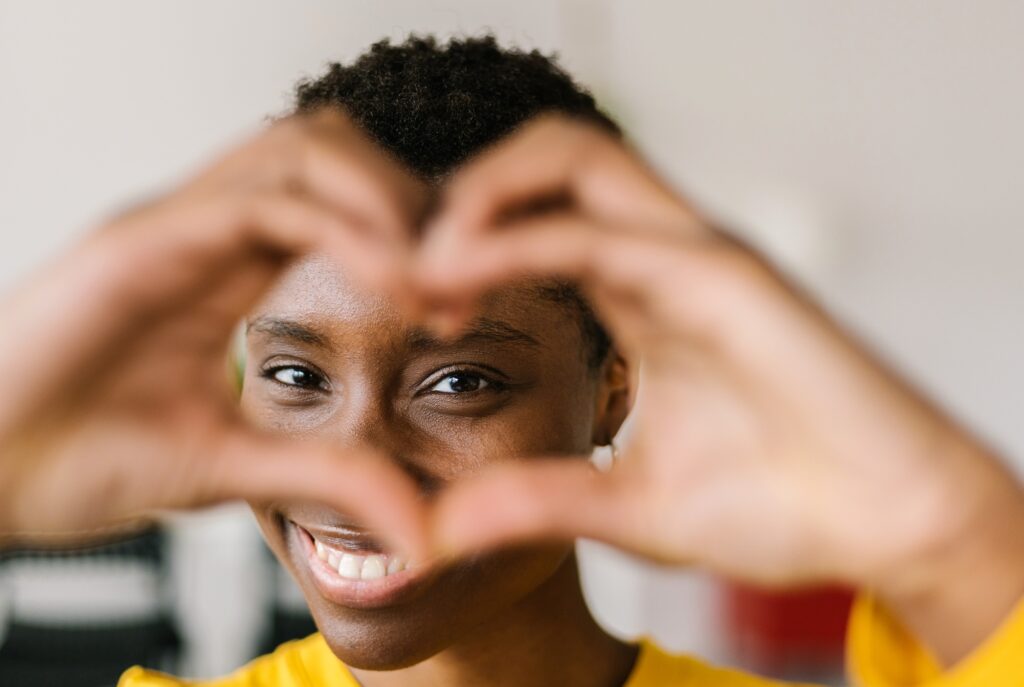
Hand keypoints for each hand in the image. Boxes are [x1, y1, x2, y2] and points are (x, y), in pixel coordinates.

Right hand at [0, 110, 427, 558]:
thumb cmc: (79, 463)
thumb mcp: (233, 468)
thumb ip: (326, 476)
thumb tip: (419, 529)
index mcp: (226, 264)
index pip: (338, 197)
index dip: (413, 234)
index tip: (460, 305)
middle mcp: (205, 228)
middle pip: (334, 146)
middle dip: (414, 200)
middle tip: (462, 282)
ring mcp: (172, 225)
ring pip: (306, 147)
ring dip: (388, 201)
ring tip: (433, 285)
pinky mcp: (138, 242)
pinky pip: (263, 199)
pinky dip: (344, 229)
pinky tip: (391, 288)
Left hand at [417, 115, 1023, 663]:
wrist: (888, 526)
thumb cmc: (781, 506)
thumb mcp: (630, 506)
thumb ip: (538, 501)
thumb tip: (440, 530)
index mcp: (643, 296)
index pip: (538, 220)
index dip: (462, 247)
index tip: (412, 306)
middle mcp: (665, 258)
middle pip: (548, 161)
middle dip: (459, 194)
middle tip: (401, 264)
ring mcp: (695, 255)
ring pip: (570, 158)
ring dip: (478, 193)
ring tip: (419, 260)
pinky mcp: (724, 274)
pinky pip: (597, 228)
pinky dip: (514, 238)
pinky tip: (454, 276)